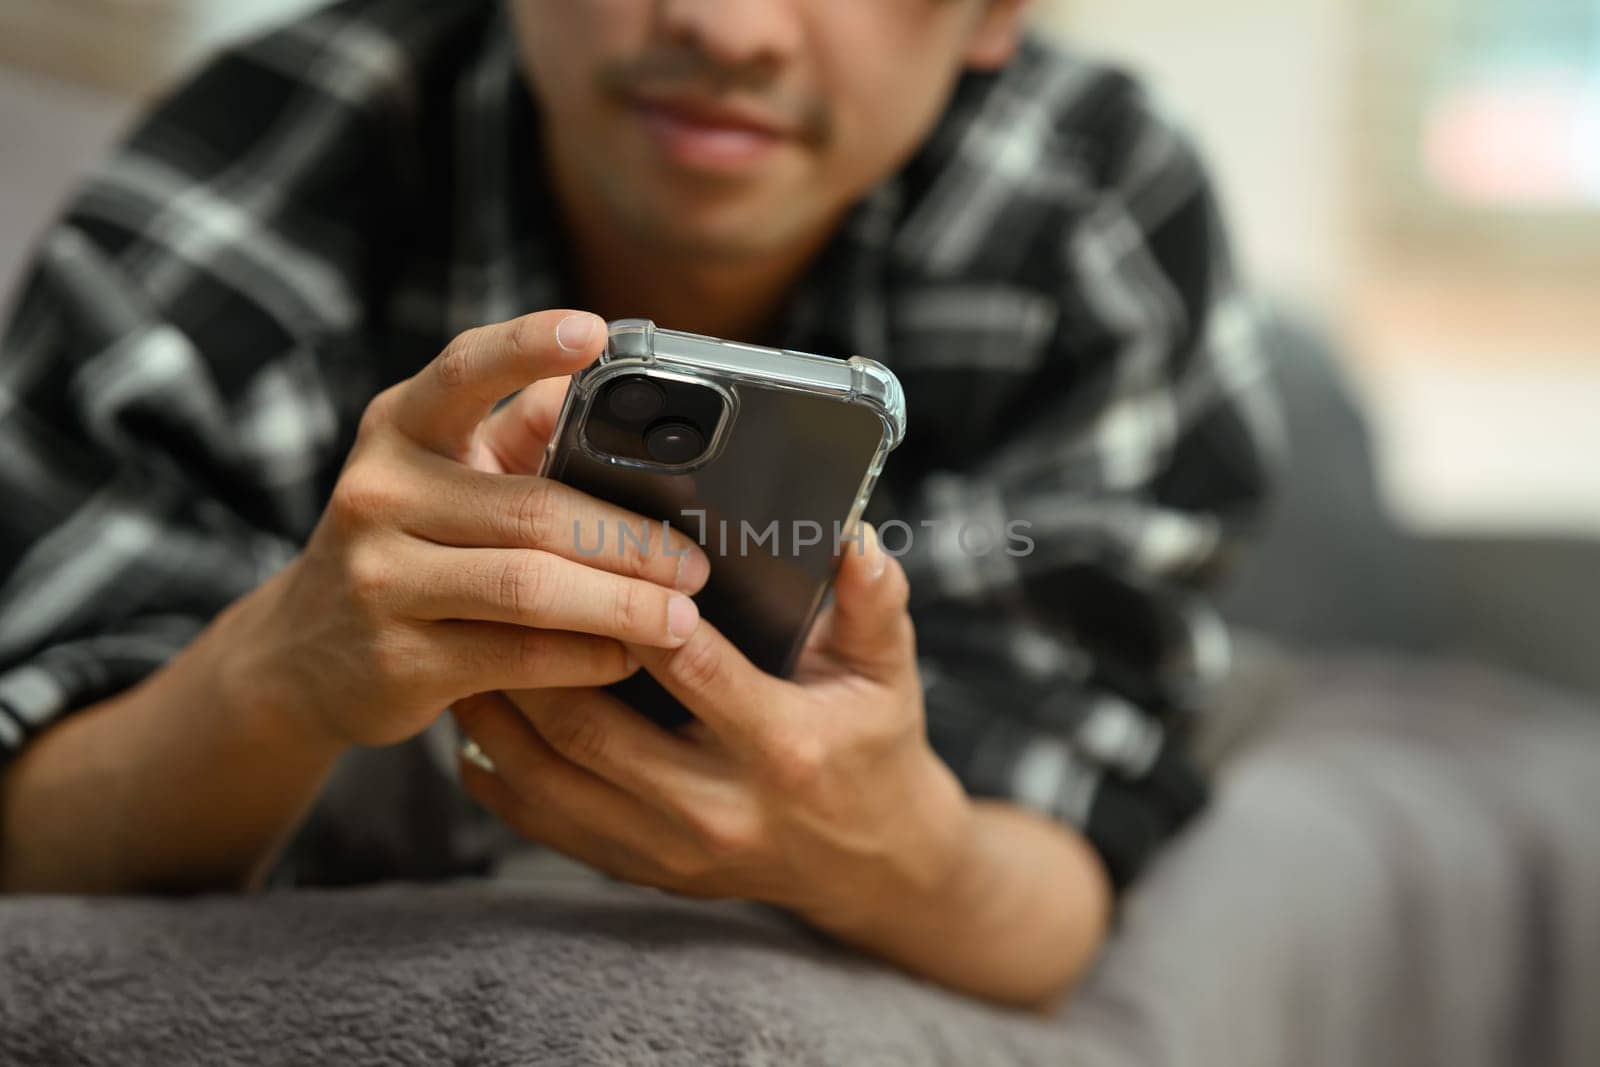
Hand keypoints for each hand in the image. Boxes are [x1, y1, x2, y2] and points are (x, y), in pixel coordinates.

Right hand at [228, 310, 708, 749]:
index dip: (528, 347)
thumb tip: (620, 387)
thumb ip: (522, 432)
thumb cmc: (409, 543)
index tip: (595, 331)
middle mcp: (377, 494)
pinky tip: (624, 657)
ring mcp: (379, 580)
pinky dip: (586, 657)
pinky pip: (518, 657)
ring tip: (680, 618)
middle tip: (695, 565)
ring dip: (623, 605)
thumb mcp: (444, 473)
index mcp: (400, 429)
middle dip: (632, 541)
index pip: (464, 371)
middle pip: (534, 509)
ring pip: (530, 588)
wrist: (303, 653)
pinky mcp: (396, 662)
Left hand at [453, 525, 976, 931]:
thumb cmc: (871, 749)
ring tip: (468, 642)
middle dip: (534, 657)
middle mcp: (717, 807)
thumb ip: (874, 599)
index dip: (634, 610)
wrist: (870, 866)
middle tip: (494, 587)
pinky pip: (541, 824)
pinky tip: (477, 717)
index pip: (692, 670)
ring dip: (497, 712)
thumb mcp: (889, 671)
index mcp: (780, 746)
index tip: (589, 555)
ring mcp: (670, 850)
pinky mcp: (638, 870)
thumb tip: (853, 534)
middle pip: (592, 728)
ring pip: (549, 780)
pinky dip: (496, 770)